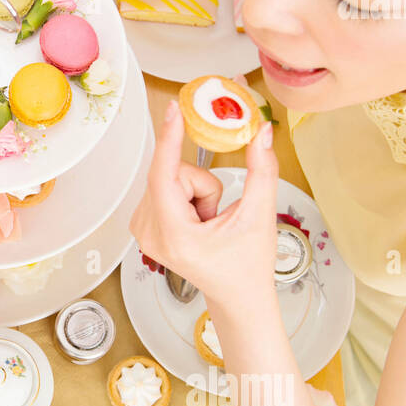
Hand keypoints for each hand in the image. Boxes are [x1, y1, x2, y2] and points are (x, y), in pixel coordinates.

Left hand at [129, 99, 277, 303]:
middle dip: (202, 186)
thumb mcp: (259, 215)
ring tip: (209, 224)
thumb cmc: (247, 265)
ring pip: (169, 179)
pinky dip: (186, 198)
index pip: (164, 174)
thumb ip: (262, 170)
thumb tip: (262, 131)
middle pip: (172, 174)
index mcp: (174, 235)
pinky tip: (197, 223)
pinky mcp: (143, 225)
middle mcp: (149, 233)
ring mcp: (142, 231)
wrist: (236, 296)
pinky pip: (164, 188)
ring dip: (195, 193)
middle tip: (217, 215)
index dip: (170, 138)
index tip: (172, 108)